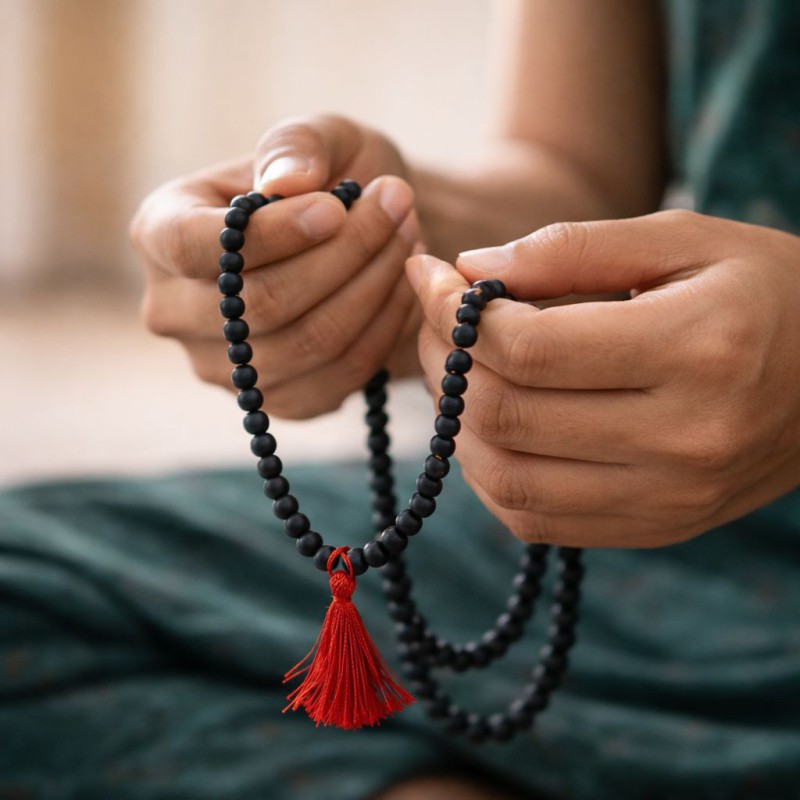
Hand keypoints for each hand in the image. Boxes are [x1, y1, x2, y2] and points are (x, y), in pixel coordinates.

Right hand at [130, 115, 422, 418]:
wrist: (357, 240)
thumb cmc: (329, 182)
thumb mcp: (318, 138)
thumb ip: (298, 146)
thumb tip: (287, 184)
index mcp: (160, 232)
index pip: (194, 246)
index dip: (272, 233)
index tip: (337, 208)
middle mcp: (175, 310)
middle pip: (261, 303)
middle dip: (345, 254)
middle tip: (398, 209)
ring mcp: (225, 366)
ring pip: (309, 343)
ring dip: (374, 288)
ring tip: (408, 237)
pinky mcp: (277, 400)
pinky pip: (340, 374)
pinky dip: (383, 329)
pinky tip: (403, 286)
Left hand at [406, 210, 799, 547]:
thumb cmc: (764, 293)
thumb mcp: (683, 240)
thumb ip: (571, 249)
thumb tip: (466, 271)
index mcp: (697, 349)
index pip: (529, 347)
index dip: (454, 311)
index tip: (428, 275)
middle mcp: (684, 438)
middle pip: (507, 414)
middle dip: (445, 362)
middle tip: (435, 323)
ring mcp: (670, 498)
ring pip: (507, 478)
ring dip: (457, 423)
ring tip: (458, 372)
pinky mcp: (656, 528)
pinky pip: (535, 519)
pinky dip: (489, 474)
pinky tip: (491, 427)